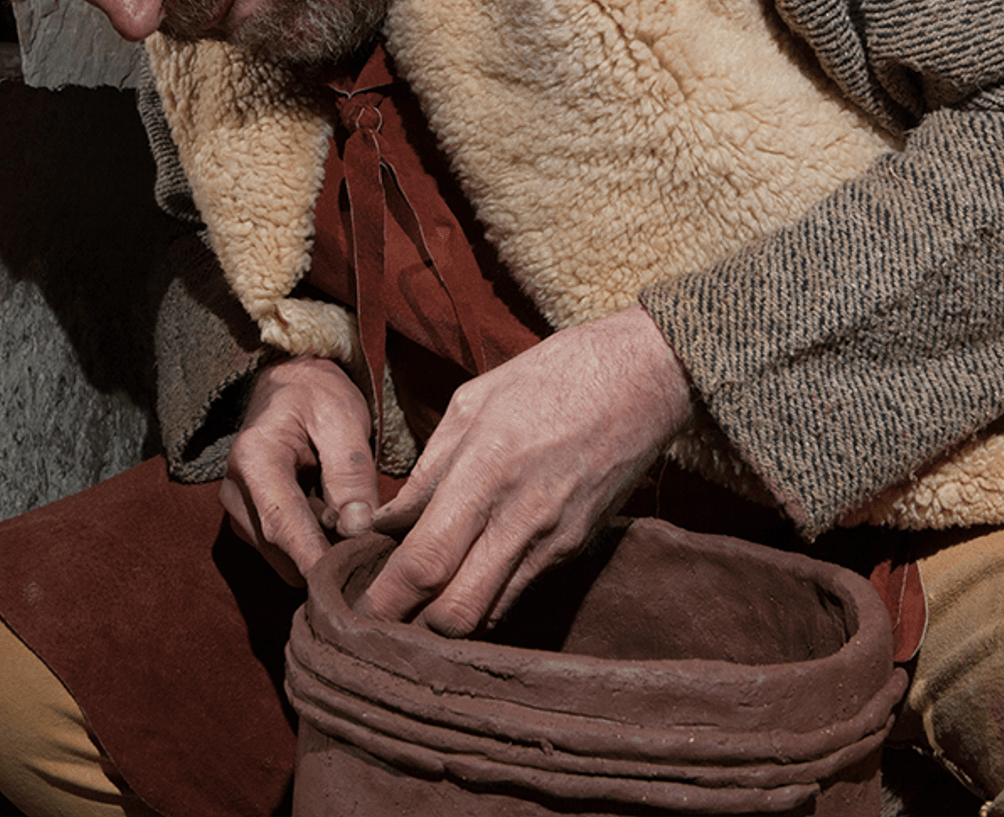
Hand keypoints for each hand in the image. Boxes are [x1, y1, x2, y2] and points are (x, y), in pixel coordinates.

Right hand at [219, 356, 379, 586]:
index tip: (347, 589)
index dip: (316, 560)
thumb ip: (351, 472)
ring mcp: (237, 510)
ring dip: (319, 551)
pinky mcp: (248, 522)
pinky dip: (311, 545)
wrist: (288, 383)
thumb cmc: (318, 396)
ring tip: (353, 525)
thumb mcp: (343, 419)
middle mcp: (234, 491)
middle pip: (282, 549)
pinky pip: (282, 551)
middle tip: (373, 550)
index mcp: (254, 459)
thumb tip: (357, 528)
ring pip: (283, 557)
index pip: (284, 525)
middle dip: (325, 557)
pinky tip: (333, 523)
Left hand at [357, 305, 693, 636]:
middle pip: (458, 612)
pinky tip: (467, 578)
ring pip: (492, 613)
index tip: (358, 613)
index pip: (425, 561)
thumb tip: (385, 521)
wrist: (645, 377)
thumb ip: (427, 470)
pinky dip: (487, 596)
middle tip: (385, 620)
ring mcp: (555, 539)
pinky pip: (520, 591)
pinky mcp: (577, 548)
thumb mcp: (473, 402)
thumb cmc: (551, 376)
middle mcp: (522, 517)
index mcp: (486, 471)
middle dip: (415, 627)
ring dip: (452, 618)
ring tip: (420, 604)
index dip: (387, 599)